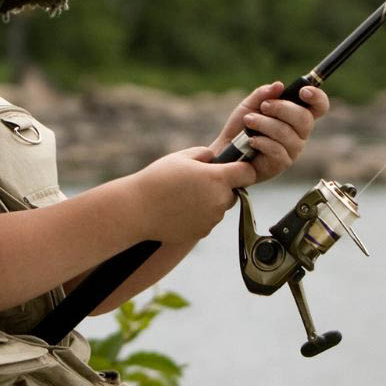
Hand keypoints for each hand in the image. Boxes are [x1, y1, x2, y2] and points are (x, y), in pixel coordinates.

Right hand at [132, 147, 255, 241]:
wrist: (137, 210)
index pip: (247, 173)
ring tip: (183, 197)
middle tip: (197, 183)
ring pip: (219, 208)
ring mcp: (212, 218)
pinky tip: (179, 210)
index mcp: (217, 178)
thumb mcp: (180, 157)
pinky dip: (198, 216)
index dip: (241, 169)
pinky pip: (207, 221)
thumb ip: (204, 154)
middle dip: (221, 188)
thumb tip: (214, 158)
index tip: (233, 168)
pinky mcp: (202, 232)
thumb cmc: (157, 180)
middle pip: (233, 192)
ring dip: (208, 202)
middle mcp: (219, 199)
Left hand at [211, 82, 329, 181]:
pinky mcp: (282, 163)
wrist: (226, 150)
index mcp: (297, 116)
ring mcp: (293, 149)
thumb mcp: (249, 106)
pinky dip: (261, 141)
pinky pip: (277, 150)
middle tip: (264, 106)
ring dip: (265, 124)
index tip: (304, 91)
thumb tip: (279, 86)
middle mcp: (300, 133)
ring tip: (248, 121)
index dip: (317, 98)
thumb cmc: (241, 128)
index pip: (319, 107)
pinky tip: (251, 140)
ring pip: (287, 133)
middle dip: (282, 108)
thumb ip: (263, 94)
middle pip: (305, 118)